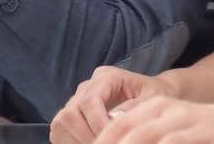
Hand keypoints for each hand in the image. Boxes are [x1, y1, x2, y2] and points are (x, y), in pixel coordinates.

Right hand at [50, 67, 176, 142]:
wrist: (152, 97)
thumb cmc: (154, 96)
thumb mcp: (152, 98)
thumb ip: (133, 107)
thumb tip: (114, 119)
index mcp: (106, 76)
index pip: (90, 101)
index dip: (98, 124)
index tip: (113, 136)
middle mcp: (87, 86)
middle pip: (70, 113)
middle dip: (86, 135)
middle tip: (107, 143)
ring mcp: (76, 101)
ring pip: (60, 123)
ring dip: (77, 140)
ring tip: (100, 143)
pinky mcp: (71, 116)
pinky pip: (59, 132)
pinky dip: (71, 142)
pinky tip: (92, 143)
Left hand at [87, 93, 213, 143]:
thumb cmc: (209, 129)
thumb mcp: (173, 122)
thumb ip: (145, 126)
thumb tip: (114, 131)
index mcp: (155, 107)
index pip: (115, 128)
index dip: (99, 143)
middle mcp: (166, 111)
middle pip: (125, 134)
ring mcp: (184, 123)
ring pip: (145, 138)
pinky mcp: (202, 134)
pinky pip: (173, 143)